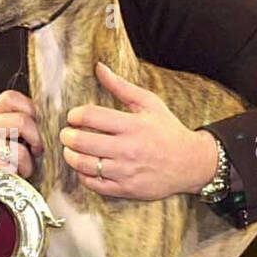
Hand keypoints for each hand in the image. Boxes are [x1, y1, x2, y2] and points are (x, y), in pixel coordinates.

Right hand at [0, 89, 43, 178]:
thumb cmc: (0, 162)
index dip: (30, 109)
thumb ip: (21, 123)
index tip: (36, 125)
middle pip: (22, 122)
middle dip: (36, 139)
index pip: (11, 98)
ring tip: (24, 167)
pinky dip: (18, 174)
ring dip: (27, 162)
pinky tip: (14, 175)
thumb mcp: (8, 136)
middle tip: (36, 150)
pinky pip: (11, 168)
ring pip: (18, 149)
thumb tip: (50, 117)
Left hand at [58, 62, 218, 199]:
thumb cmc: (167, 130)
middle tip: (66, 134)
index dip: (76, 115)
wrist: (190, 163)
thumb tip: (99, 68)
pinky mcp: (127, 189)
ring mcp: (127, 171)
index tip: (73, 116)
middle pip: (84, 142)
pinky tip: (83, 168)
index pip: (92, 117)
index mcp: (133, 125)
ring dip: (71, 157)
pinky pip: (95, 184)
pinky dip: (83, 176)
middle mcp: (129, 149)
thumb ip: (121, 87)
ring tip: (70, 150)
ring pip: (85, 165)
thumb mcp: (149, 104)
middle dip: (68, 136)